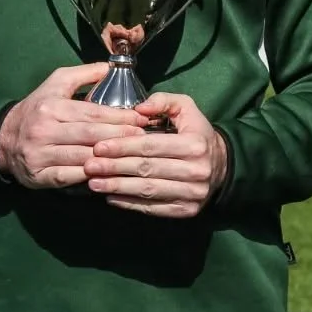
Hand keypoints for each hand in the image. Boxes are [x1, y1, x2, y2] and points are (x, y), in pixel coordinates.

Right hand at [0, 63, 147, 188]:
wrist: (2, 138)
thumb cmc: (38, 109)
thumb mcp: (56, 84)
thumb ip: (83, 74)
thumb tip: (110, 67)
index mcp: (51, 107)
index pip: (94, 113)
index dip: (121, 117)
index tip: (142, 119)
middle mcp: (43, 131)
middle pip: (91, 135)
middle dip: (121, 136)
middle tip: (144, 137)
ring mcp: (39, 155)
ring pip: (83, 157)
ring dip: (110, 158)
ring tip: (134, 155)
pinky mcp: (38, 175)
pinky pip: (70, 177)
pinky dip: (90, 176)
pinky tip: (109, 173)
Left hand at [83, 93, 228, 217]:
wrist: (221, 165)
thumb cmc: (196, 134)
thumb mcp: (187, 109)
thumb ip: (164, 101)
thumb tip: (140, 108)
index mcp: (195, 144)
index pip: (152, 146)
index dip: (123, 146)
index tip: (99, 146)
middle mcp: (196, 170)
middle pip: (147, 169)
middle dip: (114, 167)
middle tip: (89, 165)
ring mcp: (193, 193)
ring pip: (148, 190)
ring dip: (117, 187)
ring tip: (93, 183)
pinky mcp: (187, 210)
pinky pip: (153, 208)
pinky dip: (129, 203)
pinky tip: (111, 197)